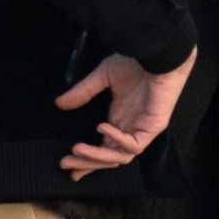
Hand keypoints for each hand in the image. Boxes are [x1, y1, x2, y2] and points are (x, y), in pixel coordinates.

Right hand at [54, 46, 196, 180]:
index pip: (103, 149)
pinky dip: (117, 140)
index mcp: (120, 120)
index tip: (68, 165)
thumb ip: (83, 92)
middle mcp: (130, 128)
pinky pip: (135, 145)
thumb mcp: (103, 76)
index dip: (86, 159)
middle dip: (86, 163)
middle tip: (66, 164)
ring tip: (78, 150)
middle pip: (109, 158)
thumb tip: (60, 103)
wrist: (157, 53)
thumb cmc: (136, 62)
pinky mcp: (153, 127)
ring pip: (120, 157)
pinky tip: (102, 127)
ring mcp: (142, 130)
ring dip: (97, 156)